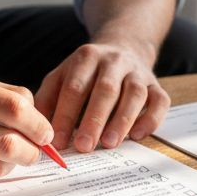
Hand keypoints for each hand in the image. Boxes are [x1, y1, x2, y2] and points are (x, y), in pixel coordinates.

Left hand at [35, 42, 169, 152]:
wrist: (123, 48)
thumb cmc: (86, 74)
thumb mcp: (62, 76)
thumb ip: (48, 100)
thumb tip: (36, 131)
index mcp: (86, 58)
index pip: (75, 87)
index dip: (66, 115)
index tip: (58, 142)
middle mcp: (114, 61)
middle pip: (106, 89)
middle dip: (94, 120)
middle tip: (84, 147)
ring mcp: (138, 72)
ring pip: (134, 94)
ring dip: (122, 120)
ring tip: (109, 144)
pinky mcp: (156, 84)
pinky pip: (160, 101)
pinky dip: (151, 119)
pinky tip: (137, 135)